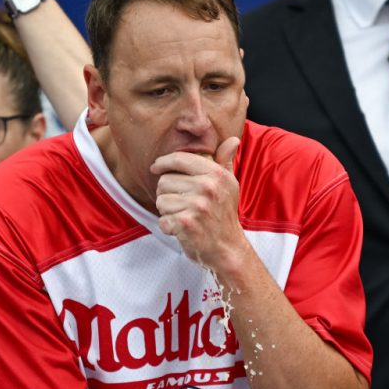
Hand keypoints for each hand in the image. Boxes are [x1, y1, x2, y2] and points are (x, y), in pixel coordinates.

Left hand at [151, 137, 243, 267]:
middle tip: (182, 204)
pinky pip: (162, 220)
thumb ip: (225, 162)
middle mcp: (207, 187)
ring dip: (167, 212)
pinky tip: (182, 229)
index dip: (163, 162)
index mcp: (216, 174)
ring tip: (184, 216)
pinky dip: (168, 227)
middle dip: (167, 194)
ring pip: (160, 200)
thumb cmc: (224, 215)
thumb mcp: (229, 186)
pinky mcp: (186, 223)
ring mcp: (197, 205)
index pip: (180, 159)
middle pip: (164, 181)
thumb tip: (232, 140)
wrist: (228, 248)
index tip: (156, 167)